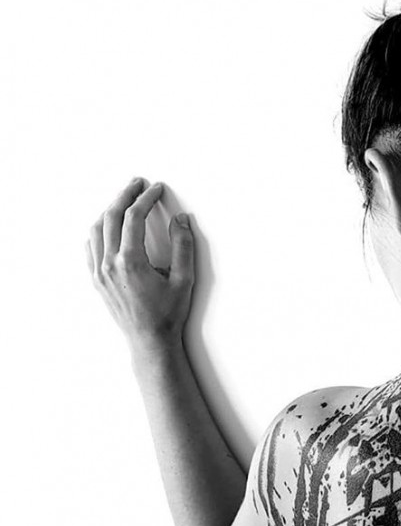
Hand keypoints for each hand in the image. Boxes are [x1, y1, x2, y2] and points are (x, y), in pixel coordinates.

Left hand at [86, 177, 194, 351]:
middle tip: (138, 184)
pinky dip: (99, 229)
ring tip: (125, 200)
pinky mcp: (96, 279)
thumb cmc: (168, 314)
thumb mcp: (183, 280)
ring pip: (97, 228)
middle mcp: (110, 264)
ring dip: (110, 209)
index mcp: (131, 262)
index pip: (134, 217)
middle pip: (111, 216)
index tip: (156, 189)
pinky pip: (91, 246)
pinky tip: (109, 225)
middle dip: (125, 195)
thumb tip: (181, 219)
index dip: (146, 199)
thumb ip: (183, 246)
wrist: (150, 341)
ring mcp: (99, 272)